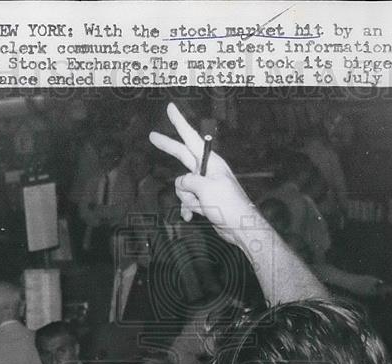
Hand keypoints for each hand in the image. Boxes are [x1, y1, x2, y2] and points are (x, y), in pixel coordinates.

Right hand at [149, 103, 257, 246]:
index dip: (179, 123)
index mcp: (210, 161)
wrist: (240, 227)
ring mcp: (204, 185)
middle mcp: (206, 170)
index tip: (170, 108)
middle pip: (181, 154)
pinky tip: (192, 216)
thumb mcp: (205, 188)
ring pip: (181, 185)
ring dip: (186, 198)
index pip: (191, 138)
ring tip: (201, 205)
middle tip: (152, 136)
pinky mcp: (203, 199)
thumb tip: (181, 183)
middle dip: (167, 147)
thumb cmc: (228, 204)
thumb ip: (188, 181)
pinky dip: (187, 209)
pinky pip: (187, 200)